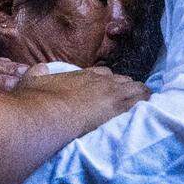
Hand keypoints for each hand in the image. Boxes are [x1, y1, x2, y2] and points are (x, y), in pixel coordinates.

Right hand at [18, 67, 149, 135]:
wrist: (45, 116)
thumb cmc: (36, 101)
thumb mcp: (31, 81)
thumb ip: (37, 73)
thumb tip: (40, 68)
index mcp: (81, 75)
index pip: (103, 74)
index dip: (107, 82)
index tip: (108, 89)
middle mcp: (99, 81)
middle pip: (121, 80)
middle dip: (125, 89)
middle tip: (127, 100)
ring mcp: (111, 93)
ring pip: (135, 88)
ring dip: (139, 95)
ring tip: (145, 103)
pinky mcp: (118, 108)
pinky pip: (141, 101)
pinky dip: (146, 103)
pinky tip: (151, 108)